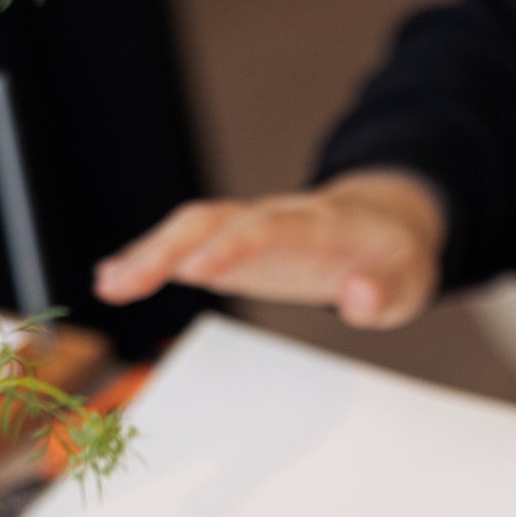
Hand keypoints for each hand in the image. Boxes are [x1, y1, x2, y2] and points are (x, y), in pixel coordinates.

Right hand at [93, 171, 446, 327]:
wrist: (383, 227)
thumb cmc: (393, 261)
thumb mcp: (408, 283)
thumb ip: (384, 293)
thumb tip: (359, 299)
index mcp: (320, 225)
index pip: (269, 229)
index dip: (232, 246)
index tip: (195, 269)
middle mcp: (275, 217)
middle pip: (213, 220)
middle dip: (167, 248)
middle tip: (124, 281)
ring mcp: (250, 226)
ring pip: (191, 227)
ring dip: (147, 253)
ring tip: (107, 285)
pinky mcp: (233, 243)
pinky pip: (187, 242)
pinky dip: (150, 259)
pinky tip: (112, 280)